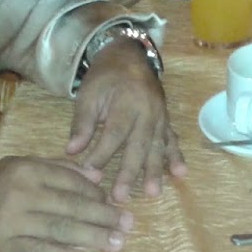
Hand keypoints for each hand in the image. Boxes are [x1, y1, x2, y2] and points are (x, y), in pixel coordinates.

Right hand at [0, 155, 134, 251]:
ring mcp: (11, 220)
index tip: (117, 203)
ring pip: (61, 228)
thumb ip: (52, 168)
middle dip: (104, 216)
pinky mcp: (2, 247)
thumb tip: (92, 172)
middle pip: (72, 205)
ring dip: (92, 237)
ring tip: (115, 244)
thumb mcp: (14, 170)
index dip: (97, 193)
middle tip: (128, 225)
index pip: (72, 180)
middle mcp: (21, 192)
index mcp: (26, 169)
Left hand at [66, 40, 186, 201]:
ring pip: (158, 146)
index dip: (102, 154)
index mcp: (126, 101)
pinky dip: (176, 157)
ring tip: (153, 193)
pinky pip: (172, 139)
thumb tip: (71, 151)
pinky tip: (180, 173)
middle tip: (120, 197)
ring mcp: (160, 116)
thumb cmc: (105, 76)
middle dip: (129, 172)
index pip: (114, 133)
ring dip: (155, 170)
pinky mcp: (166, 120)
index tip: (89, 175)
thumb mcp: (88, 94)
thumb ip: (82, 123)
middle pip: (138, 145)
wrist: (130, 55)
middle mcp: (147, 111)